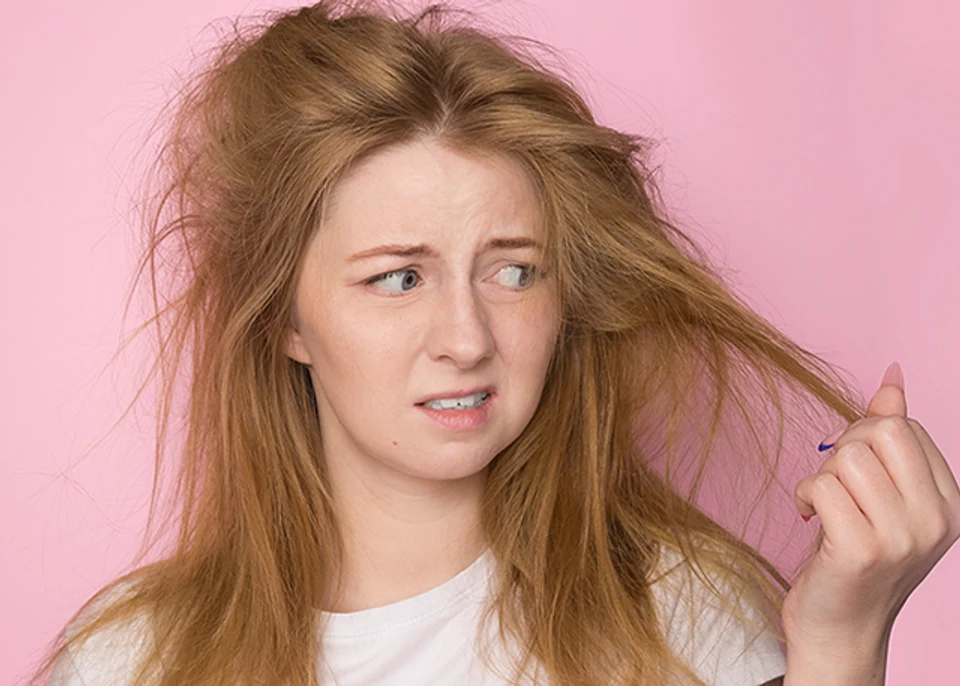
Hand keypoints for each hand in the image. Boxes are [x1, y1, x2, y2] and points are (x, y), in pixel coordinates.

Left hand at [783, 361, 959, 652]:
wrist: (840, 628)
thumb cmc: (854, 554)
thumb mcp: (881, 493)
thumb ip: (889, 436)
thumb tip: (892, 377)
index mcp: (950, 502)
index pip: (903, 425)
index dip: (861, 435)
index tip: (849, 469)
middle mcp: (936, 519)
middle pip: (879, 431)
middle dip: (843, 447)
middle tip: (833, 484)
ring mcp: (903, 537)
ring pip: (847, 457)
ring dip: (821, 475)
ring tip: (823, 506)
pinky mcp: (862, 551)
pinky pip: (822, 486)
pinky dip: (804, 494)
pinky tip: (809, 517)